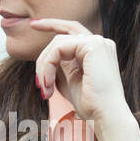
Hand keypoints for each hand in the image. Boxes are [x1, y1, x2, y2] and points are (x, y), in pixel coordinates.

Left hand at [30, 19, 139, 140]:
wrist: (105, 116)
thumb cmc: (90, 104)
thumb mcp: (70, 80)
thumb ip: (60, 65)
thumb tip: (45, 58)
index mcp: (97, 50)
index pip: (72, 30)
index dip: (52, 24)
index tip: (33, 25)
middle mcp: (100, 42)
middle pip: (61, 37)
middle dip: (43, 57)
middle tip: (38, 83)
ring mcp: (98, 42)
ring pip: (57, 43)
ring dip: (44, 67)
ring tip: (45, 89)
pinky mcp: (93, 45)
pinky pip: (59, 48)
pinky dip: (48, 66)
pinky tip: (48, 83)